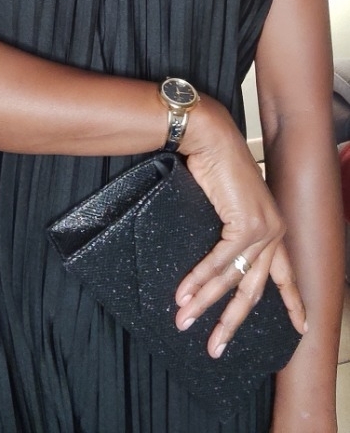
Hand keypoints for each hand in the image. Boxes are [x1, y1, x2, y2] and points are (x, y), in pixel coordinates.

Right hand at [174, 95, 306, 356]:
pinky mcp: (245, 225)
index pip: (286, 274)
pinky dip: (198, 280)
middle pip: (254, 290)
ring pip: (233, 280)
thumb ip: (231, 236)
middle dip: (231, 322)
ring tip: (183, 321)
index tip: (302, 327)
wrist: (212, 138)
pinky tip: (183, 293)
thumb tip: (216, 266)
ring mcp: (263, 229)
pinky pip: (219, 262)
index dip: (293, 302)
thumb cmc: (217, 168)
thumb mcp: (230, 207)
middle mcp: (274, 232)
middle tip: (215, 347)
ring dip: (204, 303)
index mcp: (274, 228)